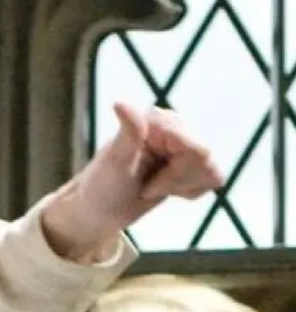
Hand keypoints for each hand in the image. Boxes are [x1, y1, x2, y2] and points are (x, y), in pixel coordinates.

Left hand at [40, 103, 223, 259]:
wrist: (100, 209)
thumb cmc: (102, 188)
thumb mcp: (114, 164)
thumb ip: (128, 134)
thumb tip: (120, 102)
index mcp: (157, 119)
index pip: (197, 150)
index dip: (174, 177)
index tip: (145, 185)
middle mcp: (173, 124)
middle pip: (206, 160)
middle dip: (177, 182)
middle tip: (148, 187)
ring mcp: (184, 140)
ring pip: (212, 170)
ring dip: (183, 187)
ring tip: (154, 186)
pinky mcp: (190, 158)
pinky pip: (212, 178)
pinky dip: (190, 191)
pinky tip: (165, 188)